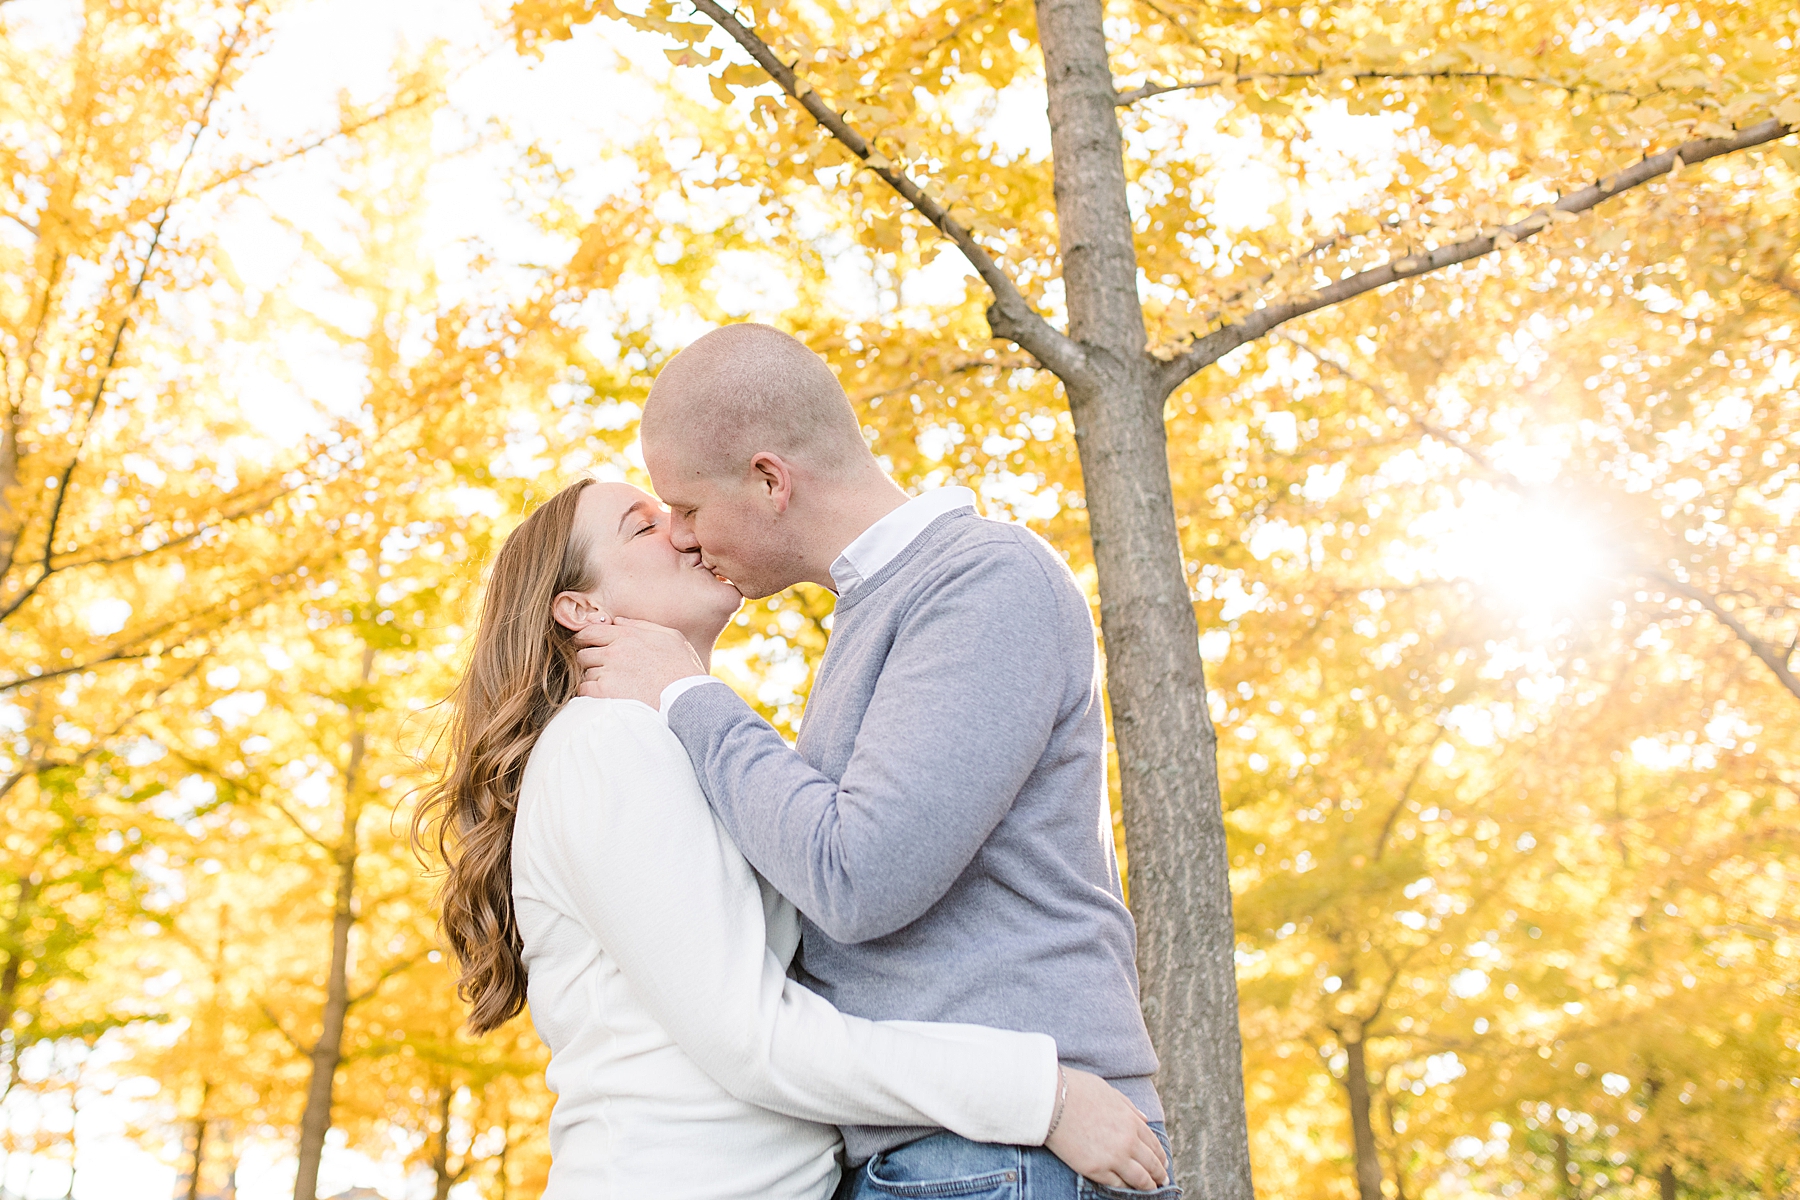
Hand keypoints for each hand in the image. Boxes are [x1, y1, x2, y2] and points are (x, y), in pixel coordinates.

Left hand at [572, 618, 707, 707]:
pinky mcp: (604, 693)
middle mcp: (614, 652)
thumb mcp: (670, 637)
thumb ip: (642, 625)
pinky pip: (584, 690)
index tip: (587, 646)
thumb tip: (618, 621)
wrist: (686, 698)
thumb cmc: (683, 668)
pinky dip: (590, 694)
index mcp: (628, 636)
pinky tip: (605, 697)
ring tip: (611, 687)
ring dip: (594, 680)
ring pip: (585, 673)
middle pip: (583, 654)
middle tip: (602, 671)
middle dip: (590, 661)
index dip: (585, 639)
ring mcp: (608, 673)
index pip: (591, 632)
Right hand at [1043, 1067, 1169, 1190]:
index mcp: (1132, 1121)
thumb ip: (1129, 1107)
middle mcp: (1127, 1142)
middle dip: (1159, 1174)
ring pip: (1139, 1179)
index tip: (1162, 1162)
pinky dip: (1125, 1188)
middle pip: (1151, 1164)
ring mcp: (1113, 1157)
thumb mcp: (1109, 1092)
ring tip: (1151, 1189)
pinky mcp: (1095, 1170)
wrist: (1051, 1099)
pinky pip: (1117, 1185)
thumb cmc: (1077, 1090)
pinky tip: (1127, 1189)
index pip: (1154, 1144)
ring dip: (1148, 1186)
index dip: (1160, 1156)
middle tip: (1162, 1181)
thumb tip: (1144, 1119)